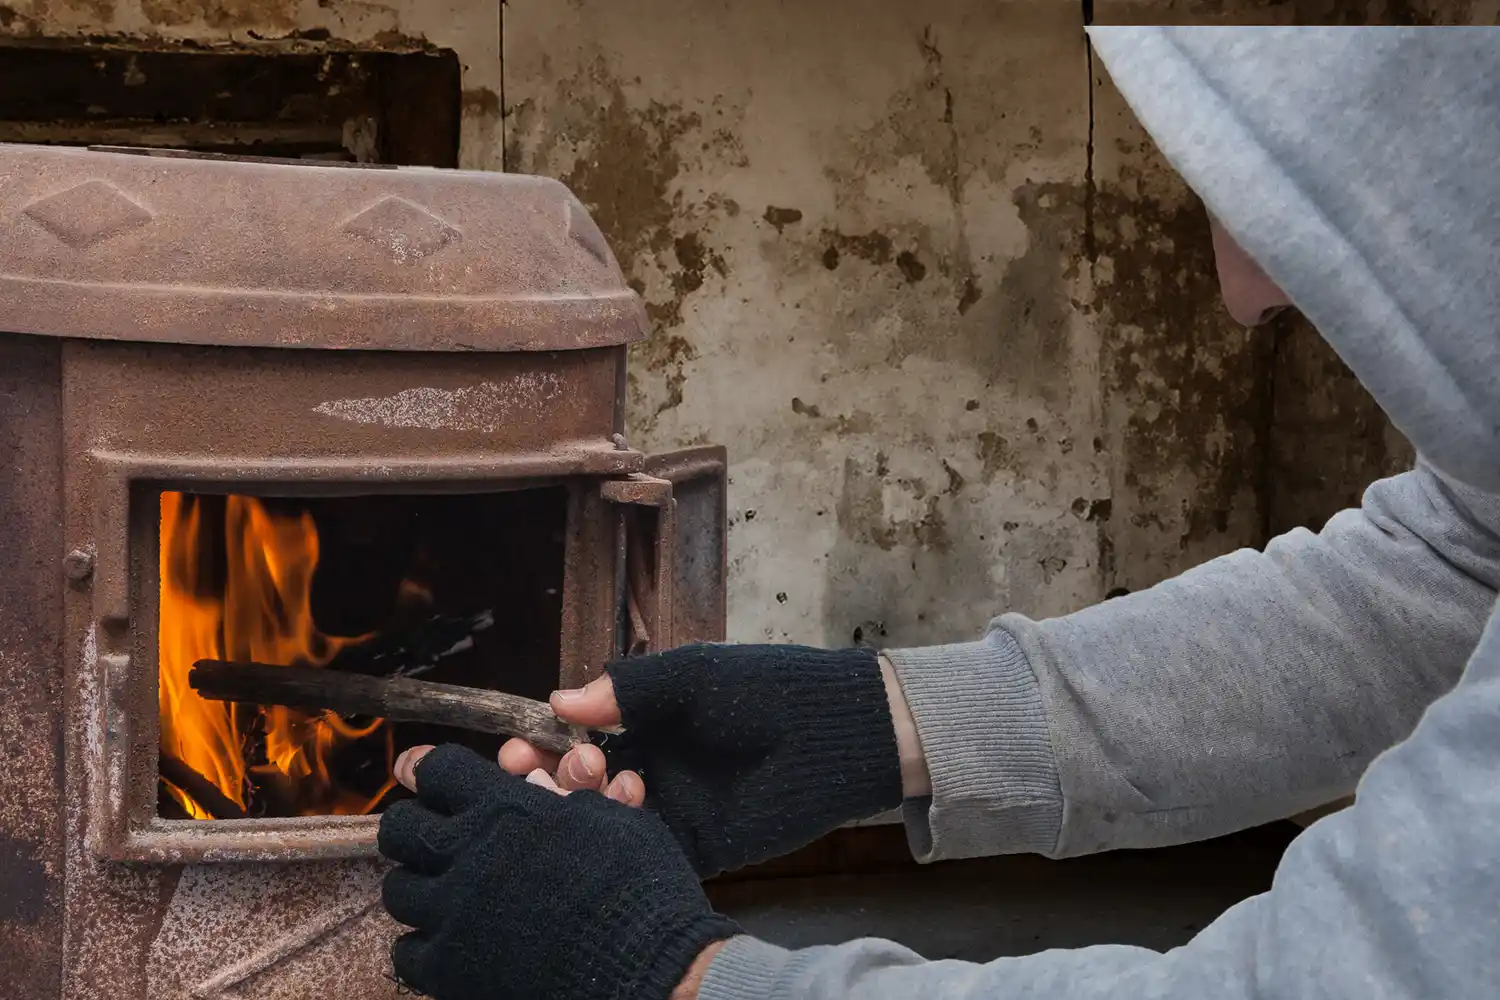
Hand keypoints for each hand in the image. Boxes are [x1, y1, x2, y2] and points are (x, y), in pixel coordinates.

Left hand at [378, 744, 738, 999]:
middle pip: (402, 827)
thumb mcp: (612, 821)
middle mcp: (468, 854)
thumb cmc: (639, 886)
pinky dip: (422, 945)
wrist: (645, 966)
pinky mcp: (449, 967)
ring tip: (443, 892)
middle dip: (415, 826)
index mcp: (507, 810)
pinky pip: (406, 951)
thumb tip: (534, 780)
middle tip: (435, 837)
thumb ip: (565, 797)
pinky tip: (450, 941)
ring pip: (397, 888)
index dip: (431, 769)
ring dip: (418, 885)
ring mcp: (452, 913)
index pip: (439, 771)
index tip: (425, 774)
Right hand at [500, 643, 918, 876]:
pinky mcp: (693, 845)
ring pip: (603, 818)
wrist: (832, 732)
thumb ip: (629, 688)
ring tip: (581, 784)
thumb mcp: (691, 676)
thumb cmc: (765, 689)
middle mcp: (650, 767)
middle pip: (578, 784)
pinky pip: (642, 848)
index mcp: (644, 724)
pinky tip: (606, 819)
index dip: (541, 744)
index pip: (576, 739)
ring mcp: (670, 809)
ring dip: (577, 806)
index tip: (516, 744)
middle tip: (533, 769)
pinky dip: (616, 838)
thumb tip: (558, 701)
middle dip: (547, 778)